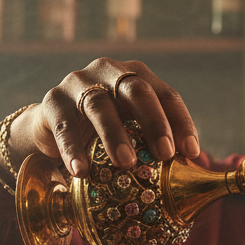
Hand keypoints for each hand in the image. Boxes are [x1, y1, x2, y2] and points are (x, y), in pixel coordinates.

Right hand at [7, 58, 200, 178]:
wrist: (52, 129)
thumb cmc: (102, 133)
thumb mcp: (131, 132)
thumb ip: (155, 145)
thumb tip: (192, 171)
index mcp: (137, 77)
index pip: (166, 95)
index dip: (181, 122)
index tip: (191, 152)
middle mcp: (110, 73)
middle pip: (137, 91)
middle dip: (155, 122)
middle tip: (165, 154)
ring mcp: (79, 83)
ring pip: (100, 105)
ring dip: (115, 135)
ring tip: (126, 164)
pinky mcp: (53, 101)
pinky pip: (64, 125)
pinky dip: (72, 149)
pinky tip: (81, 172)